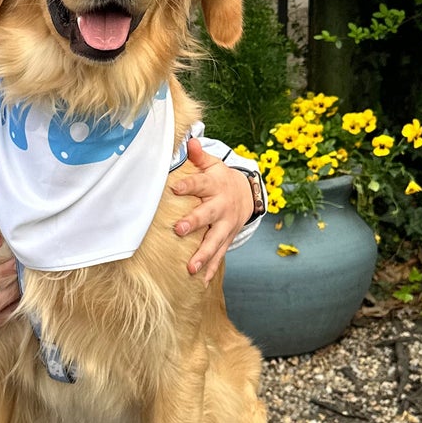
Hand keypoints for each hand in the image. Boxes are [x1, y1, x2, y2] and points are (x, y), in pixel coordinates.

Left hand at [171, 141, 260, 282]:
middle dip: (194, 222)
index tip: (174, 188)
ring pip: (214, 241)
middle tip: (179, 229)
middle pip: (207, 215)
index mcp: (215, 186)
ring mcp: (225, 225)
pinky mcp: (227, 238)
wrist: (247, 195)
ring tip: (190, 267)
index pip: (200, 183)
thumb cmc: (221, 179)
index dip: (188, 185)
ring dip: (203, 255)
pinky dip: (211, 268)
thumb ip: (199, 156)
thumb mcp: (213, 165)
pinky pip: (220, 255)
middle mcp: (221, 207)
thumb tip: (189, 140)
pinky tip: (201, 281)